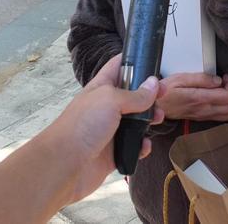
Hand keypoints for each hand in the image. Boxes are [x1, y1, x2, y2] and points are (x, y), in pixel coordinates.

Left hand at [39, 55, 164, 202]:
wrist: (64, 165)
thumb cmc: (83, 125)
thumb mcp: (111, 100)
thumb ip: (135, 94)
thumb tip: (153, 84)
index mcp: (102, 88)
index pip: (118, 67)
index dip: (135, 61)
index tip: (153, 60)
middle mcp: (106, 107)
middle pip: (132, 95)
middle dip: (149, 94)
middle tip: (163, 94)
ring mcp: (110, 130)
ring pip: (136, 121)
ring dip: (149, 119)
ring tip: (158, 119)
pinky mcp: (114, 152)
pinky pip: (134, 146)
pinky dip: (141, 145)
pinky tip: (144, 145)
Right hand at [156, 73, 227, 121]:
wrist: (155, 106)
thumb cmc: (165, 91)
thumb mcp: (181, 78)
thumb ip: (201, 78)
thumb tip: (217, 80)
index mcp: (199, 98)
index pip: (227, 96)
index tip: (225, 77)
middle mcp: (203, 110)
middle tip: (225, 83)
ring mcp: (203, 116)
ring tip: (222, 90)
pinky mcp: (201, 118)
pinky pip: (221, 117)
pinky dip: (225, 108)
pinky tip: (218, 98)